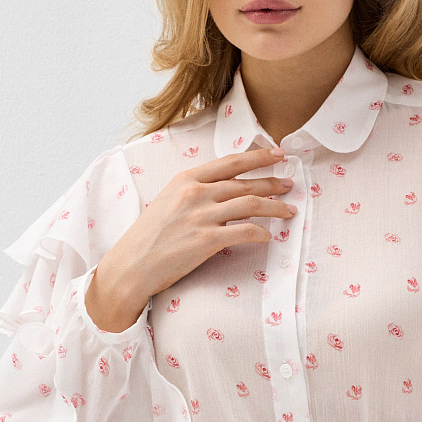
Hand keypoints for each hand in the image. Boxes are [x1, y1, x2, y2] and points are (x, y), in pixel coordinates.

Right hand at [101, 146, 297, 308]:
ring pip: (251, 204)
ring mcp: (201, 216)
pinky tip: (268, 236)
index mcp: (185, 179)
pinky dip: (261, 233)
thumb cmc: (148, 237)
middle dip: (272, 183)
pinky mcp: (207, 241)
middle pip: (245, 183)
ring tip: (289, 211)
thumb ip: (194, 192)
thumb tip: (224, 190)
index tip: (277, 155)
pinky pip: (245, 232)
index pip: (230, 163)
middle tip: (289, 185)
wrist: (132, 265)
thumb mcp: (168, 202)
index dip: (258, 157)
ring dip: (275, 207)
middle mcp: (195, 193)